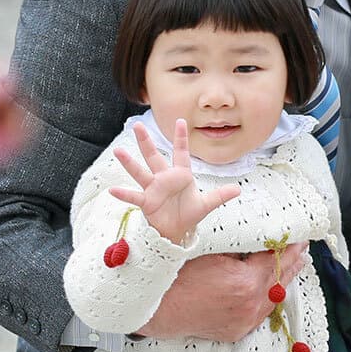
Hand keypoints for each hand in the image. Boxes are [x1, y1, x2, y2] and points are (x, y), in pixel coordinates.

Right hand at [107, 118, 240, 243]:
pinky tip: (112, 190)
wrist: (177, 231)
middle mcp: (164, 178)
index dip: (181, 138)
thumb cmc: (189, 213)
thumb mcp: (206, 204)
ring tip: (118, 151)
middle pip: (154, 156)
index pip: (180, 152)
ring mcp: (153, 189)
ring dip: (129, 162)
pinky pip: (134, 196)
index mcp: (180, 175)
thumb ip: (220, 195)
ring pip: (140, 172)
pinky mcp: (147, 202)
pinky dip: (124, 194)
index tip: (180, 120)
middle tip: (137, 124)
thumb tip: (238, 189)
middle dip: (146, 141)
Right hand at [137, 243, 301, 341]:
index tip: (298, 237)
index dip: (287, 247)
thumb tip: (263, 239)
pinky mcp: (237, 331)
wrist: (158, 308)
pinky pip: (261, 312)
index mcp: (245, 282)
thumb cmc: (180, 274)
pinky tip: (274, 287)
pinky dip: (268, 297)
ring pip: (273, 298)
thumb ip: (242, 248)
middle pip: (279, 279)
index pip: (275, 260)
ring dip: (284, 280)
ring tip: (296, 264)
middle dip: (292, 261)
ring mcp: (244, 321)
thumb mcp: (213, 252)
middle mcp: (249, 305)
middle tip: (303, 247)